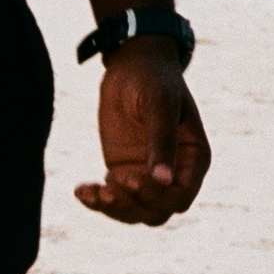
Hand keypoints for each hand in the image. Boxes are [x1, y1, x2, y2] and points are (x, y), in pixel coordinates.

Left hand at [75, 46, 209, 224]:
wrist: (131, 63)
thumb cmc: (153, 79)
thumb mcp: (160, 104)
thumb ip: (162, 140)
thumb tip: (163, 180)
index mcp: (192, 158)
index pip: (181, 197)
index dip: (158, 196)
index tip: (131, 179)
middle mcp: (172, 172)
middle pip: (157, 211)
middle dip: (133, 206)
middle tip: (109, 187)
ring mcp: (146, 173)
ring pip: (134, 211)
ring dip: (113, 208)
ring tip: (91, 192)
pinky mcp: (122, 170)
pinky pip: (113, 197)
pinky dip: (96, 200)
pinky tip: (81, 190)